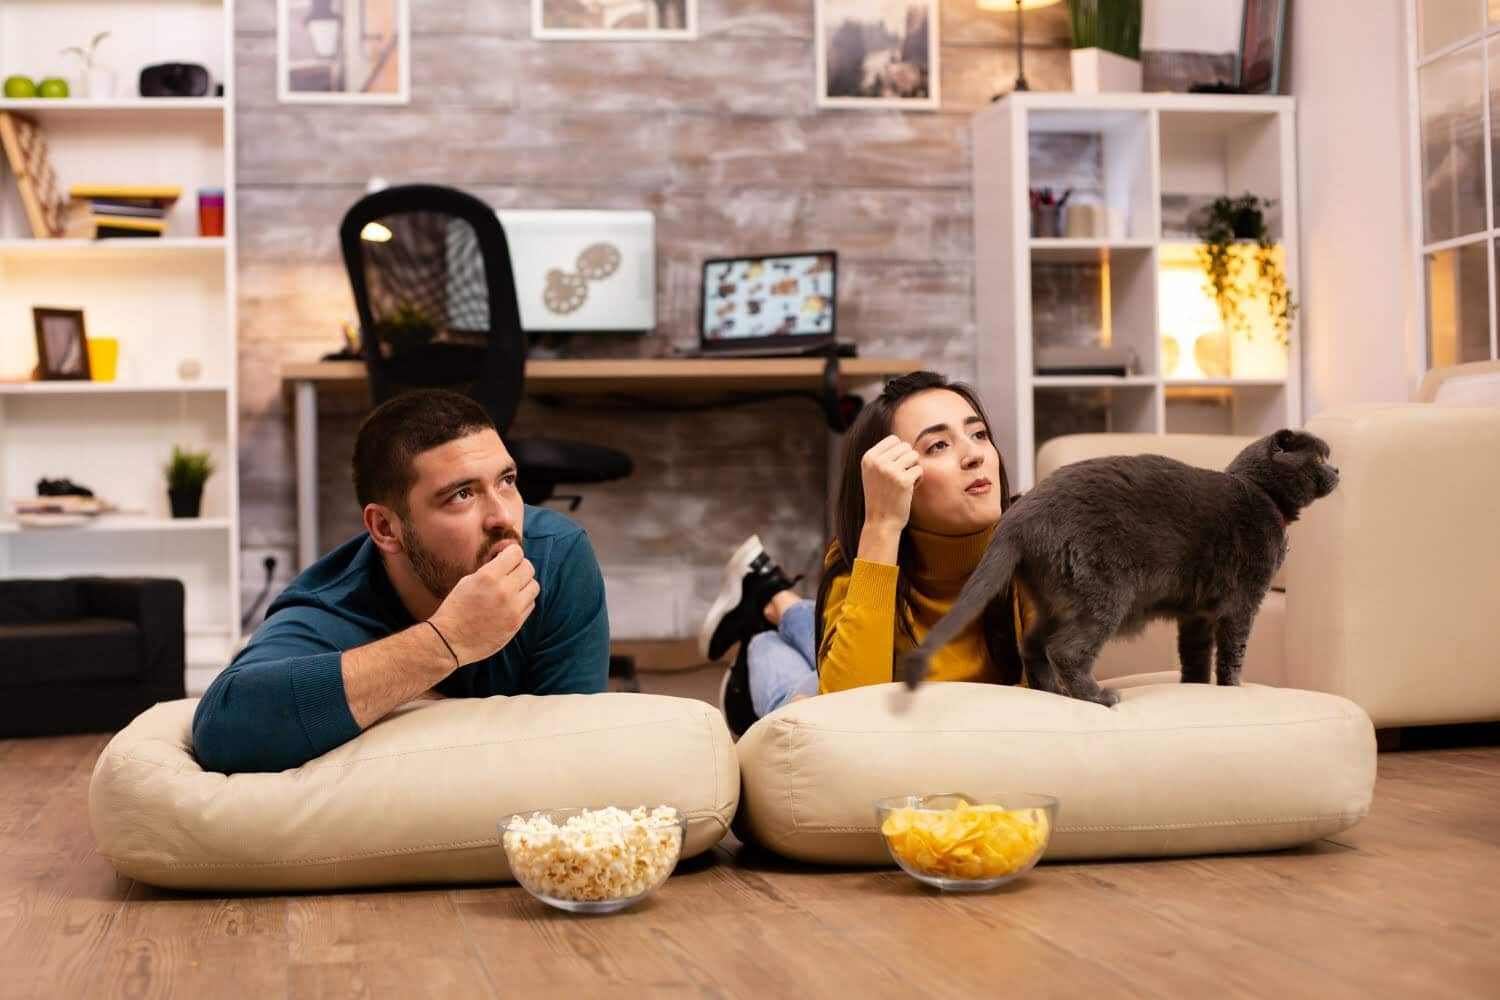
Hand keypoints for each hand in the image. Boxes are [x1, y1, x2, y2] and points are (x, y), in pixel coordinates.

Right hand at [427, 544, 537, 664]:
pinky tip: (511, 603)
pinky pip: (531, 604)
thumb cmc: (455, 609)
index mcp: (489, 576)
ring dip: (525, 584)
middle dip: (519, 566)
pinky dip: (524, 601)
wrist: (450, 640)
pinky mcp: (517, 623)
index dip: (512, 552)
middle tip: (510, 572)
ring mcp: (513, 608)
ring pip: (534, 586)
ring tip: (513, 588)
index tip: (507, 556)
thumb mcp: (468, 581)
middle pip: (528, 568)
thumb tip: (507, 561)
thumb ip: (490, 570)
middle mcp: (504, 590)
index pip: (516, 553)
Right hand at [861, 434, 921, 530]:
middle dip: (908, 460)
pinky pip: (920, 469)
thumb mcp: (872, 473)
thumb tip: (903, 442)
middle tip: (902, 475)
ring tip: (906, 481)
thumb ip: (882, 456)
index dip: (899, 452)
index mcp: (868, 457)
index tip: (894, 467)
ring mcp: (890, 471)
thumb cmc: (880, 496)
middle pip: (905, 446)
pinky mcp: (903, 481)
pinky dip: (918, 479)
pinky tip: (910, 490)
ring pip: (914, 455)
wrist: (880, 522)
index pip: (893, 439)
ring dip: (914, 468)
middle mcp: (877, 462)